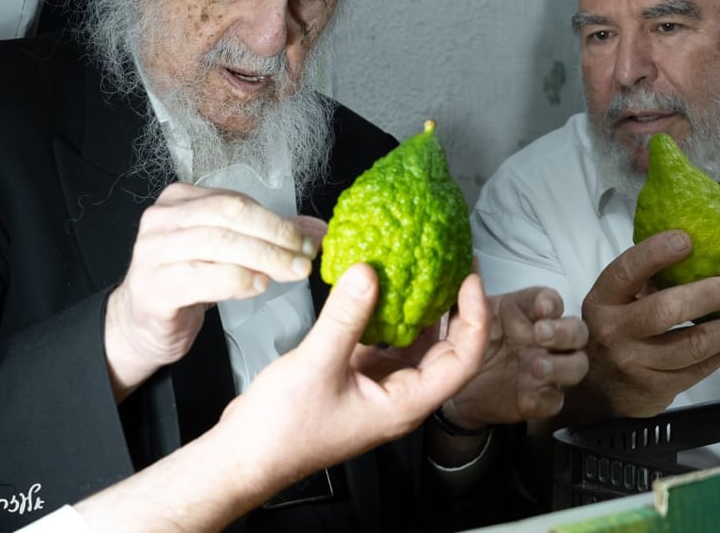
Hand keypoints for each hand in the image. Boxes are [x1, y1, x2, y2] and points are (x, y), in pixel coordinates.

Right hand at [104, 183, 324, 399]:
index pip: (238, 200)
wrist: (142, 322)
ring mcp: (153, 252)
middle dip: (276, 235)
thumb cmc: (187, 281)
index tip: (308, 239)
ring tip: (292, 272)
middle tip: (304, 257)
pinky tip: (259, 286)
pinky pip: (203, 277)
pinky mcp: (153, 287)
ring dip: (265, 257)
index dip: (278, 220)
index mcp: (180, 200)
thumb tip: (316, 231)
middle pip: (231, 215)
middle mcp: (162, 220)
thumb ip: (269, 236)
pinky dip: (238, 280)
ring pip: (220, 242)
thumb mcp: (228, 252)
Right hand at [222, 264, 488, 498]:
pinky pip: (386, 342)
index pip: (462, 359)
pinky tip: (381, 287)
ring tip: (426, 269)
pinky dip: (389, 314)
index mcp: (405, 403)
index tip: (469, 278)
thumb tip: (369, 271)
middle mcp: (401, 395)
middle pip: (447, 349)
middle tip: (456, 264)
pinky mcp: (358, 377)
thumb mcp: (316, 364)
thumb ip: (345, 316)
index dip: (473, 316)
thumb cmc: (283, 429)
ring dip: (424, 309)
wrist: (246, 455)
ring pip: (417, 344)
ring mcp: (380, 387)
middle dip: (456, 307)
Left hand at [442, 285, 588, 429]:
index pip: (550, 301)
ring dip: (562, 366)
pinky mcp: (541, 399)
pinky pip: (556, 400)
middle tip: (541, 334)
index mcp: (528, 313)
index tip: (541, 308)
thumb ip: (468, 295)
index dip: (551, 303)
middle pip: (577, 331)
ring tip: (536, 366)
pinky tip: (527, 397)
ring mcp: (547, 370)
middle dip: (565, 332)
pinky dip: (546, 398)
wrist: (457, 386)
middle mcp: (545, 339)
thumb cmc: (469, 341)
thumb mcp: (463, 316)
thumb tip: (469, 264)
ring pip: (577, 365)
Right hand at [571, 230, 719, 420]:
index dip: (656, 253)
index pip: (627, 271)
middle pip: (666, 310)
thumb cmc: (611, 333)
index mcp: (603, 301)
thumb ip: (641, 283)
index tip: (687, 240)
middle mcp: (615, 331)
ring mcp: (636, 363)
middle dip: (706, 295)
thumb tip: (692, 254)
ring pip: (692, 345)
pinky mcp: (656, 388)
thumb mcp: (612, 305)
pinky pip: (697, 369)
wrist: (596, 392)